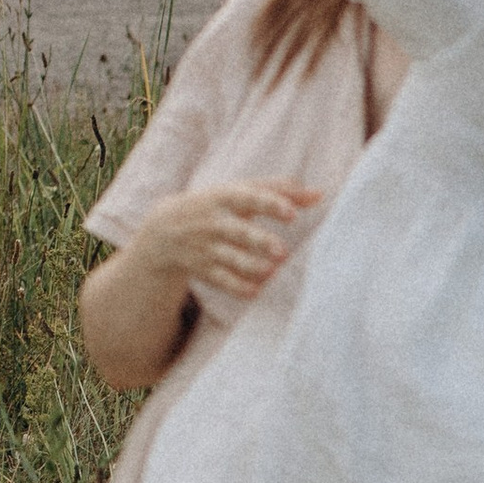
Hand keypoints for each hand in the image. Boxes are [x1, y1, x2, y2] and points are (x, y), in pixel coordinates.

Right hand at [132, 178, 322, 304]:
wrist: (163, 231)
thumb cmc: (217, 206)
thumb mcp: (239, 192)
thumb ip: (280, 191)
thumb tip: (320, 195)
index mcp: (225, 197)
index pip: (249, 197)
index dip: (271, 204)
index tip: (292, 213)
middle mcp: (214, 222)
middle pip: (238, 231)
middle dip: (259, 241)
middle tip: (282, 252)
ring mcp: (206, 247)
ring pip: (230, 259)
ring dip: (251, 267)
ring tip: (272, 271)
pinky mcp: (202, 269)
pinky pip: (220, 280)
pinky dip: (237, 287)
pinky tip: (256, 291)